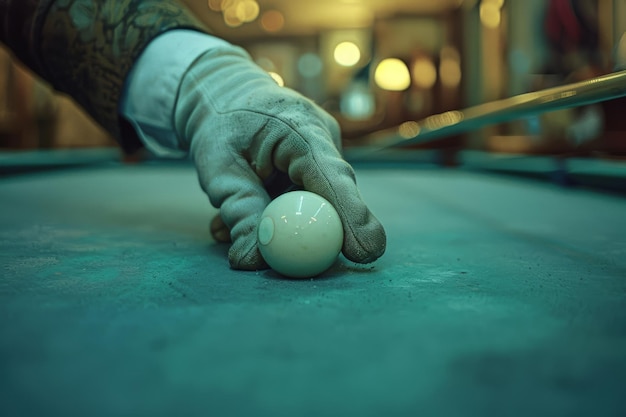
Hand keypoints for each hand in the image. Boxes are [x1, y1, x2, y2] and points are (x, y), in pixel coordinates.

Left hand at [174, 44, 385, 269]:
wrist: (221, 95)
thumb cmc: (219, 125)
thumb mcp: (219, 170)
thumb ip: (240, 213)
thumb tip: (253, 262)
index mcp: (297, 128)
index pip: (332, 176)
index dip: (352, 215)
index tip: (364, 252)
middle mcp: (320, 138)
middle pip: (335, 195)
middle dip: (321, 233)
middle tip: (299, 262)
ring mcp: (322, 151)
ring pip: (316, 201)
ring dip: (279, 220)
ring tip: (228, 218)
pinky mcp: (314, 164)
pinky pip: (305, 198)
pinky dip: (277, 211)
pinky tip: (243, 205)